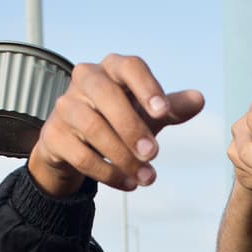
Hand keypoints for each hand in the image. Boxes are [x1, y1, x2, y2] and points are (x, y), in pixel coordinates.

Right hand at [28, 53, 203, 195]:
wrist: (74, 145)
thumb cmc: (117, 120)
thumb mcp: (147, 114)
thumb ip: (172, 108)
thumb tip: (199, 99)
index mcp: (111, 69)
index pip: (129, 66)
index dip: (147, 87)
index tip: (164, 113)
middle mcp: (85, 80)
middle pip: (108, 96)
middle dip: (133, 127)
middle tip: (154, 155)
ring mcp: (65, 106)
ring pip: (93, 128)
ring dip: (123, 157)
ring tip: (147, 178)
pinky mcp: (52, 135)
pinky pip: (81, 156)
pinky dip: (108, 173)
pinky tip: (129, 185)